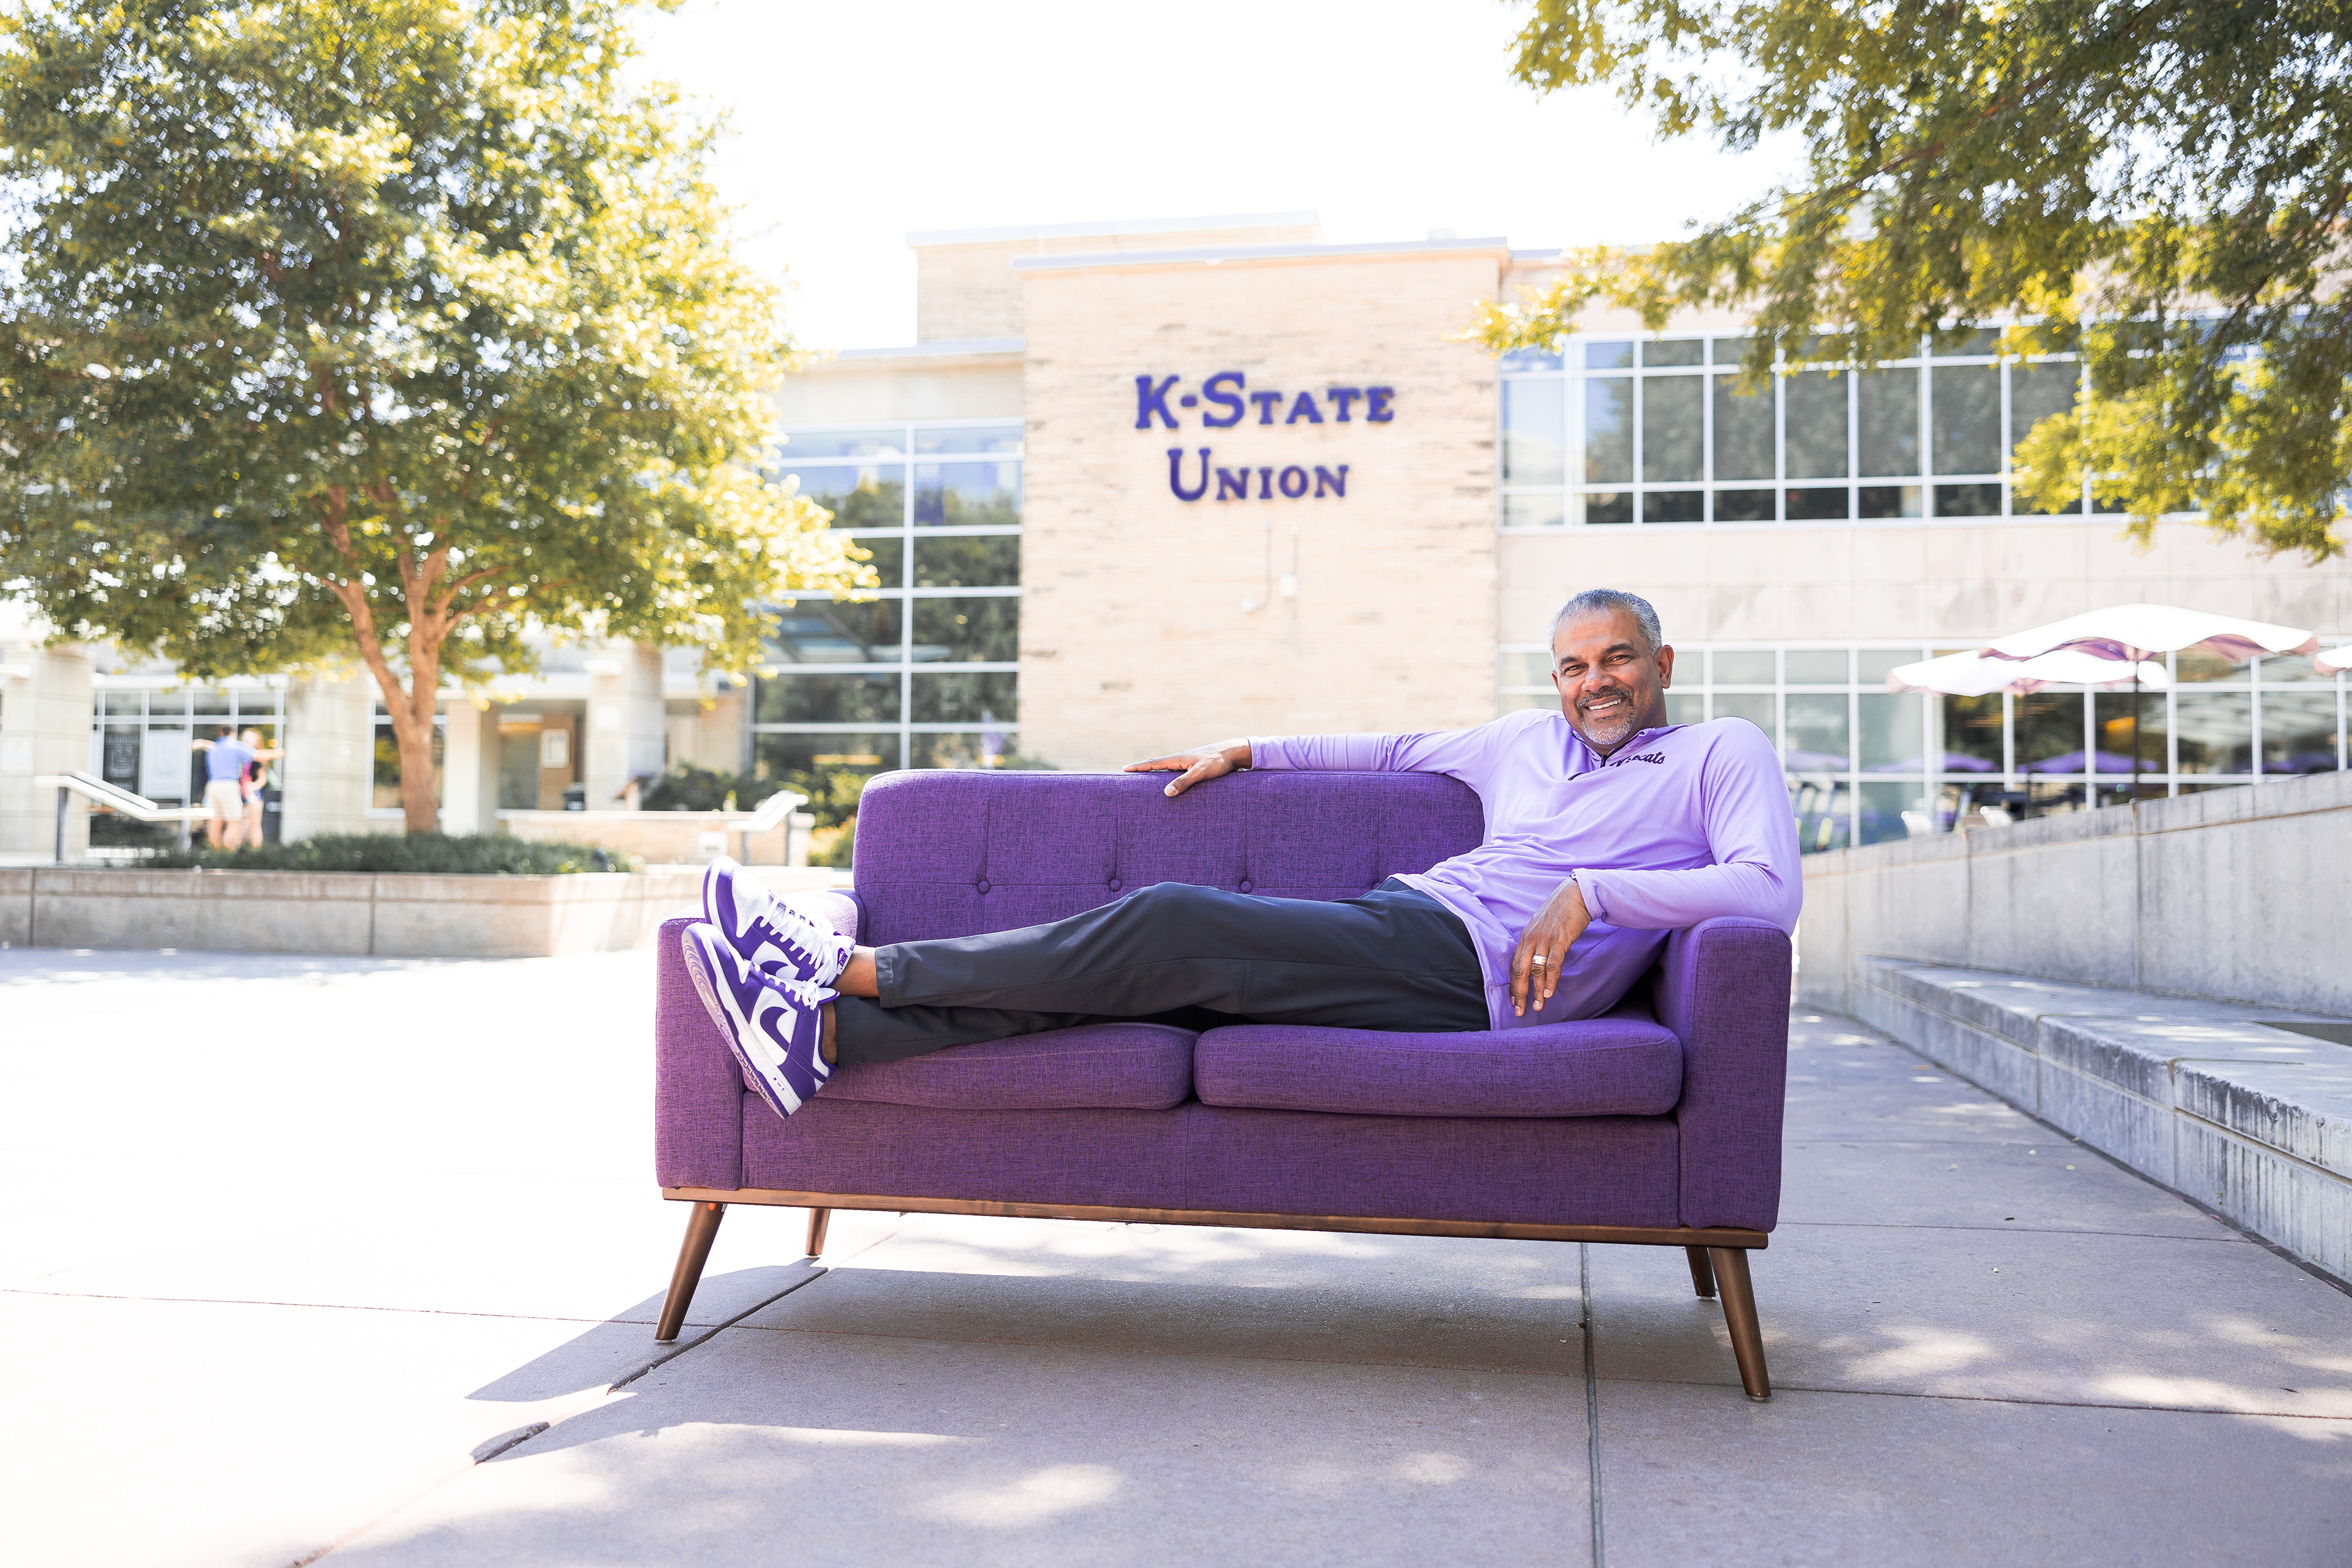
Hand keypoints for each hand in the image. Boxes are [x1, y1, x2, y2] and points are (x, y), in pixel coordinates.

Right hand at [1124, 739, 1251, 797]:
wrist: (1234, 752)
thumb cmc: (1218, 762)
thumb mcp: (1200, 773)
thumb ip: (1184, 782)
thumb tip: (1166, 793)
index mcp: (1177, 759)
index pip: (1153, 763)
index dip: (1138, 767)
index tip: (1124, 769)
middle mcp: (1180, 759)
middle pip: (1156, 765)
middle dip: (1142, 769)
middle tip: (1128, 774)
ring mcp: (1187, 762)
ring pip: (1166, 768)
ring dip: (1154, 772)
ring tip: (1143, 779)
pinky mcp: (1194, 766)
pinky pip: (1176, 771)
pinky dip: (1167, 776)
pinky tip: (1169, 782)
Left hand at [1510, 877, 1591, 1017]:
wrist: (1577, 894)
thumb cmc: (1561, 911)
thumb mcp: (1543, 927)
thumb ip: (1537, 943)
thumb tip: (1536, 960)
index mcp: (1526, 937)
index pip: (1514, 965)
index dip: (1513, 985)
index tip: (1514, 1001)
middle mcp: (1531, 939)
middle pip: (1520, 971)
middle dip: (1519, 993)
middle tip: (1519, 1011)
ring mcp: (1544, 939)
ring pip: (1536, 970)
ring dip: (1536, 991)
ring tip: (1537, 1007)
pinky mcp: (1560, 939)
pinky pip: (1553, 963)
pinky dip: (1550, 980)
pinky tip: (1549, 992)